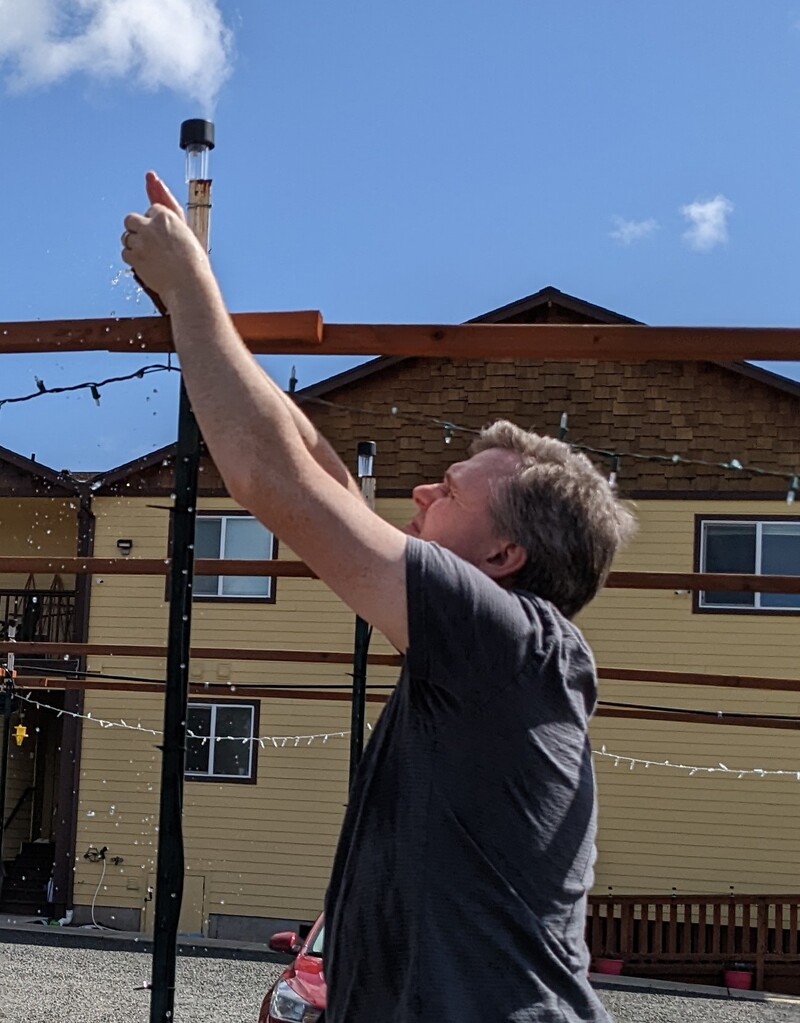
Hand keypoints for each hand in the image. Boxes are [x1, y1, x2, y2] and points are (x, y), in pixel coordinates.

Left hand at [121, 172, 208, 309]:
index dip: (156, 225)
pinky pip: (125, 253)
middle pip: (131, 220)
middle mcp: (151, 225)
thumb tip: (151, 176)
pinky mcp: (135, 256)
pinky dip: (134, 259)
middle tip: (153, 246)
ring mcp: (141, 241)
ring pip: (127, 237)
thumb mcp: (184, 229)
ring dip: (136, 245)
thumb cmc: (192, 259)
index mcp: (166, 215)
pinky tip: (148, 265)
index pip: (151, 210)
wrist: (189, 284)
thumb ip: (166, 205)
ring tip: (154, 258)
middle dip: (138, 230)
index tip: (164, 238)